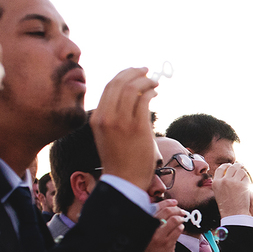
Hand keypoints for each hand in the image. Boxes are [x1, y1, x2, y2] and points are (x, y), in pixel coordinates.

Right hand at [90, 68, 158, 190]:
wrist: (123, 180)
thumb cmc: (118, 160)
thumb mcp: (106, 135)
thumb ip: (112, 116)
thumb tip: (130, 96)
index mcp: (96, 118)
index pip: (108, 87)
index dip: (123, 75)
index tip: (134, 72)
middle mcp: (106, 117)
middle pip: (120, 83)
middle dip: (135, 73)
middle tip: (146, 71)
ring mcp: (122, 122)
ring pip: (133, 88)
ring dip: (146, 81)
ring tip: (154, 83)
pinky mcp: (138, 127)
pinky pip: (144, 100)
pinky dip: (151, 92)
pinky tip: (155, 93)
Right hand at [141, 200, 184, 251]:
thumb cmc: (147, 250)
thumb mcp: (145, 234)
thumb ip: (152, 223)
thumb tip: (167, 210)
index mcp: (143, 224)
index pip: (156, 208)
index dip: (167, 203)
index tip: (174, 202)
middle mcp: (149, 229)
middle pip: (166, 212)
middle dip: (176, 209)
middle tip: (181, 211)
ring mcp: (158, 236)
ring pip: (174, 219)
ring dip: (180, 217)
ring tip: (182, 219)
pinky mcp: (166, 243)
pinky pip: (178, 230)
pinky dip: (181, 226)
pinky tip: (180, 228)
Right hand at [212, 162, 252, 217]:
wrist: (234, 214)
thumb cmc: (227, 206)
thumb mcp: (219, 193)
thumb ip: (222, 182)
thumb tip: (228, 170)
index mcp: (216, 183)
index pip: (220, 168)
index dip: (226, 165)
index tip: (230, 165)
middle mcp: (224, 181)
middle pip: (232, 167)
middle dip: (237, 165)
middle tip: (241, 165)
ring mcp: (233, 182)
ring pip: (240, 170)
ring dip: (243, 173)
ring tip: (244, 177)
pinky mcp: (242, 185)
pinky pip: (246, 177)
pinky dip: (247, 179)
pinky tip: (246, 184)